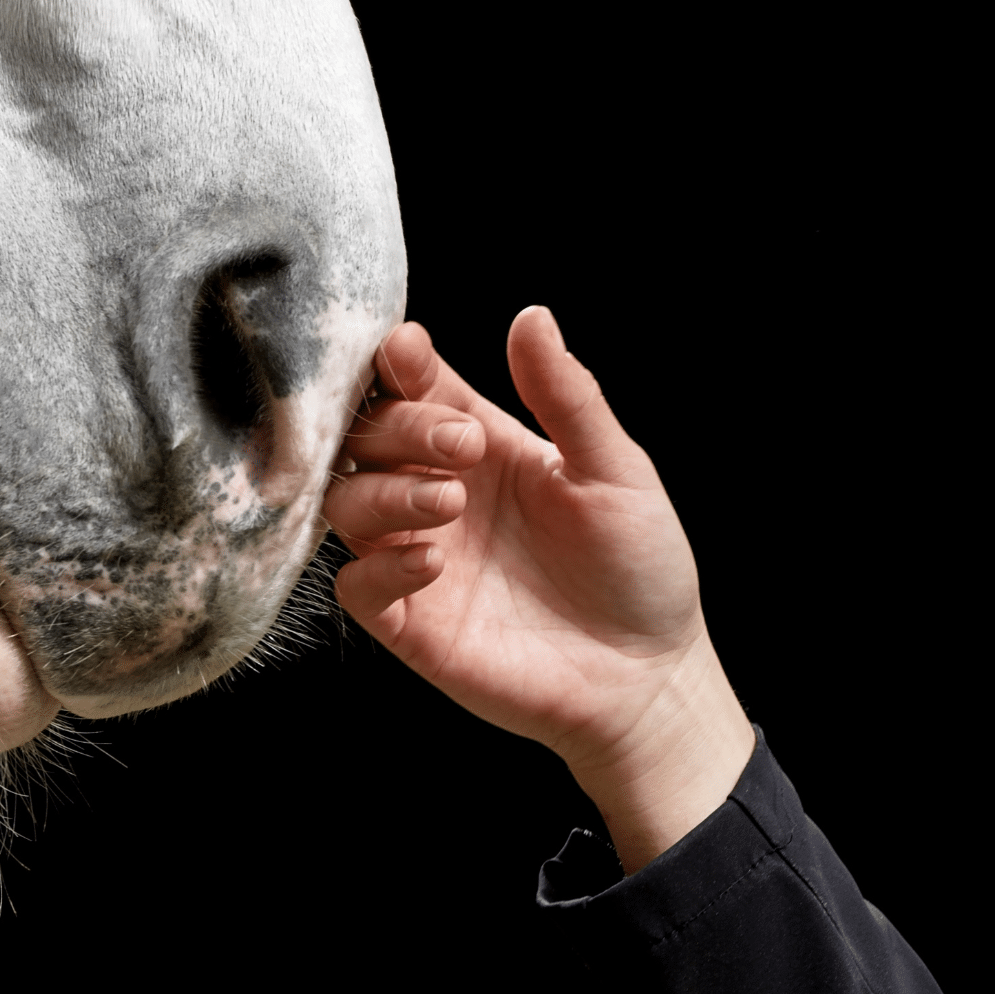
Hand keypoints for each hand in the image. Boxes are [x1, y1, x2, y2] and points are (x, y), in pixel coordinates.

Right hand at [325, 307, 752, 873]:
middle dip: (402, 427)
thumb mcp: (617, 471)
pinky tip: (434, 560)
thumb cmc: (638, 569)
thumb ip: (567, 397)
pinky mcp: (410, 623)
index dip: (399, 365)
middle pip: (368, 437)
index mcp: (481, 446)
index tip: (409, 352)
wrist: (647, 676)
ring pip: (347, 504)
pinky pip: (357, 585)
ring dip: (386, 491)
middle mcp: (438, 494)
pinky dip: (381, 566)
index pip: (413, 388)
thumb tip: (532, 317)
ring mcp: (417, 557)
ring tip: (451, 500)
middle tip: (463, 445)